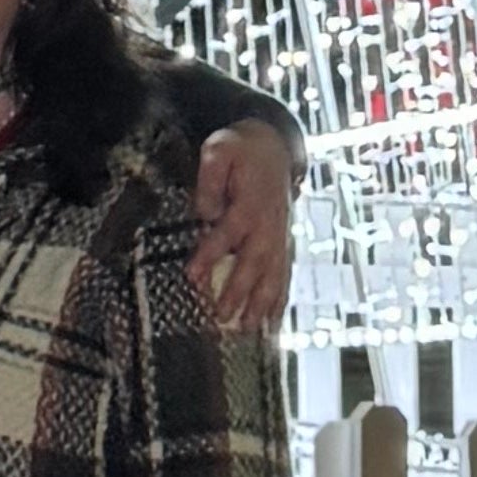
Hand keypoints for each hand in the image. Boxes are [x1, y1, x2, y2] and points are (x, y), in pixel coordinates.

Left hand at [190, 120, 299, 334]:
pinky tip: (272, 324)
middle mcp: (267, 225)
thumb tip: (205, 212)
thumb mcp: (219, 149)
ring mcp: (278, 236)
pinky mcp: (282, 243)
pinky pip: (284, 274)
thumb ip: (210, 178)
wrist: (273, 146)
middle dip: (238, 291)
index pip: (227, 233)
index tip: (192, 276)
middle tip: (222, 317)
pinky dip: (280, 300)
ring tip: (248, 329)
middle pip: (253, 262)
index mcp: (249, 203)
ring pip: (272, 274)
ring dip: (261, 304)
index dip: (210, 255)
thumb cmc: (241, 149)